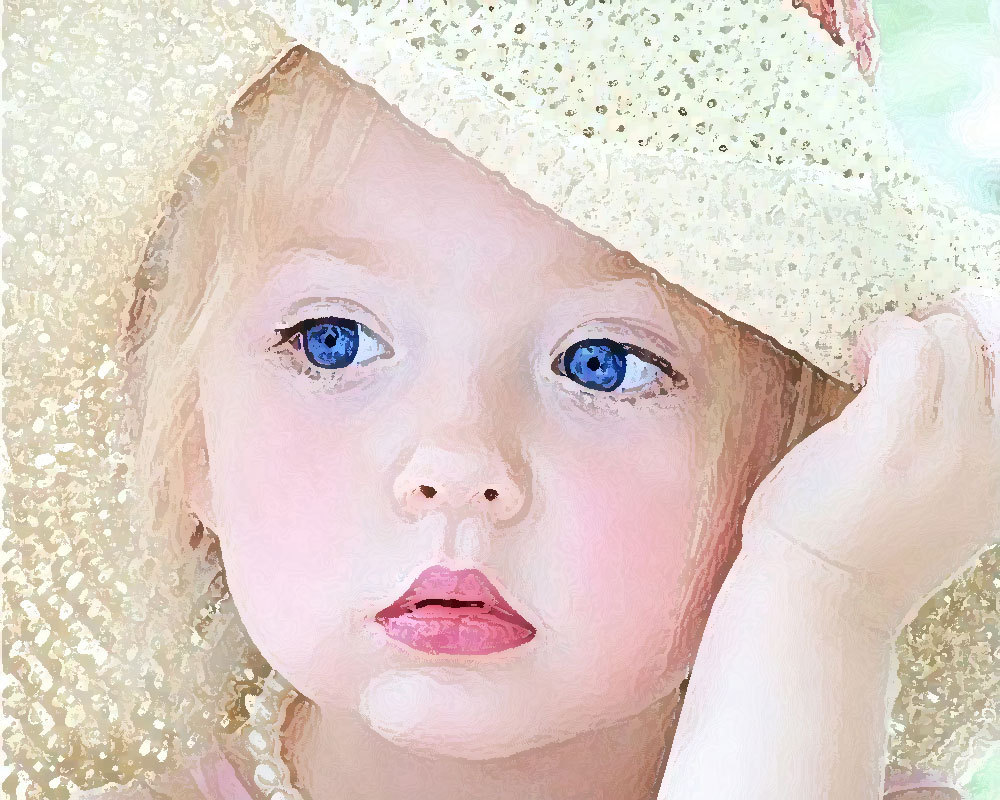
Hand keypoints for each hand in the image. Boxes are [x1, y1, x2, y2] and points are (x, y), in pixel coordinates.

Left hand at [742, 288, 999, 631]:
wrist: (818, 599)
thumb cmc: (861, 549)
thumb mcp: (942, 506)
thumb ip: (964, 455)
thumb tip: (958, 379)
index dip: (994, 346)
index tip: (948, 362)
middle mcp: (996, 458)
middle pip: (999, 342)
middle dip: (951, 329)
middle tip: (902, 361)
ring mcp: (950, 445)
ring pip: (955, 334)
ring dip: (908, 334)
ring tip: (871, 368)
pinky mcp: (895, 431)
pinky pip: (909, 343)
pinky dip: (881, 337)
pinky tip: (855, 365)